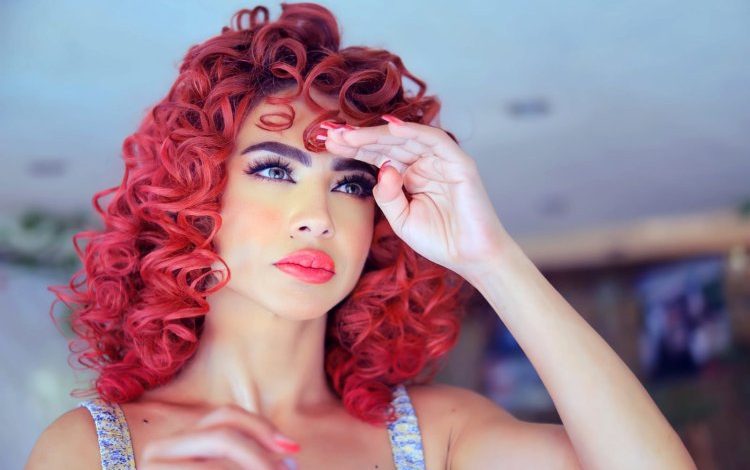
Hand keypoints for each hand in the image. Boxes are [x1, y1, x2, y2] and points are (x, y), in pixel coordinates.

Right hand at [139, 404, 298, 469]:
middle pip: (221, 437)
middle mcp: (161, 450)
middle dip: (260, 457)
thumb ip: (255, 461)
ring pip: (217, 462)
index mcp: (182, 439)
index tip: (293, 449)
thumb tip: (290, 459)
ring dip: (253, 469)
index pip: (225, 416)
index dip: (261, 427)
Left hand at [322, 116, 512, 276]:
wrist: (470, 257)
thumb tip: (383, 169)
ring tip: (350, 135)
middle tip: (332, 135)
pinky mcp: (459, 163)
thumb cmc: (439, 240)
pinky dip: (413, 133)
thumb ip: (387, 195)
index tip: (327, 144)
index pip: (378, 155)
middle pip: (388, 143)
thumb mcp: (400, 219)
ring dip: (378, 134)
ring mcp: (442, 160)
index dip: (354, 149)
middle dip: (359, 138)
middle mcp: (425, 163)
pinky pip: (435, 140)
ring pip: (407, 137)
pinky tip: (389, 129)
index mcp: (409, 175)